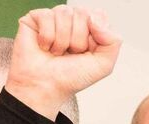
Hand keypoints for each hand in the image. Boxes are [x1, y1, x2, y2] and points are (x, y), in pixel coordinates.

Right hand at [6, 6, 121, 118]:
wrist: (46, 87)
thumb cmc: (72, 77)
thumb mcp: (103, 64)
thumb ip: (113, 41)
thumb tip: (94, 18)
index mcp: (91, 28)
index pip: (99, 15)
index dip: (95, 34)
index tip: (87, 51)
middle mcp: (73, 20)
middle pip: (82, 13)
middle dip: (78, 39)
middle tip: (71, 53)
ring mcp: (54, 17)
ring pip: (65, 12)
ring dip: (62, 40)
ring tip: (57, 52)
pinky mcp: (35, 18)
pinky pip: (46, 16)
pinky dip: (47, 37)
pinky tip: (45, 47)